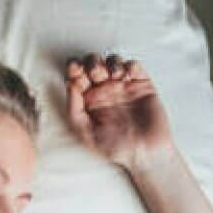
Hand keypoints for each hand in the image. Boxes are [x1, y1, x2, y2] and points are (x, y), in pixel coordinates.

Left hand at [64, 52, 175, 172]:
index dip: (74, 68)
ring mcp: (122, 86)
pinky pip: (133, 66)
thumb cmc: (114, 147)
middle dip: (92, 62)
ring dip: (110, 62)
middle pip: (93, 64)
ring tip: (113, 76)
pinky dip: (128, 65)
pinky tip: (126, 76)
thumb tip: (69, 84)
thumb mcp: (85, 133)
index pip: (77, 77)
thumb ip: (73, 110)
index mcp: (88, 101)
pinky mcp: (141, 84)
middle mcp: (104, 91)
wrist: (143, 152)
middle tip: (95, 73)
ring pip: (113, 61)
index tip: (74, 69)